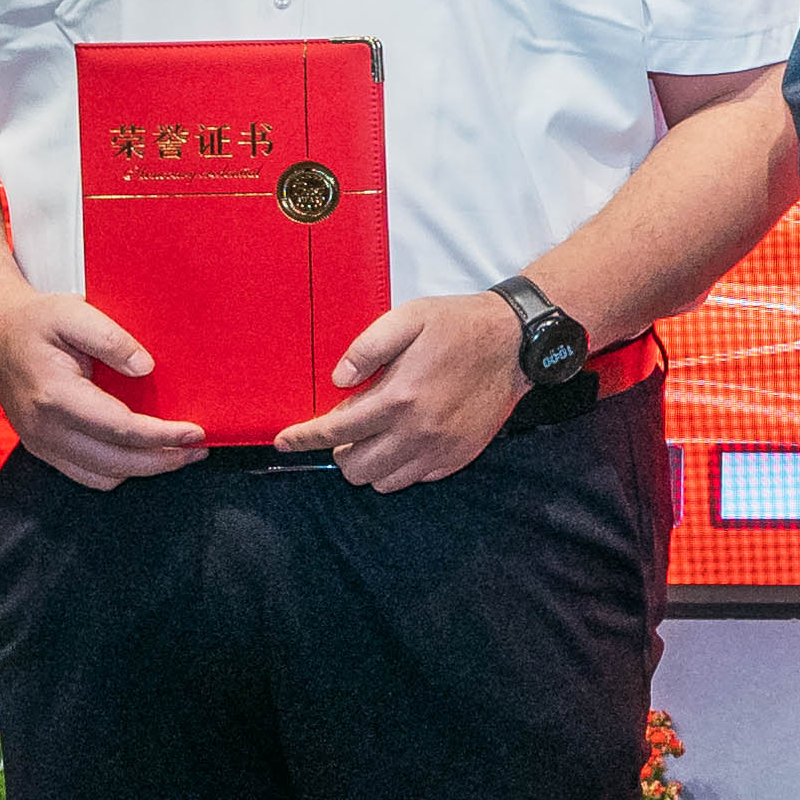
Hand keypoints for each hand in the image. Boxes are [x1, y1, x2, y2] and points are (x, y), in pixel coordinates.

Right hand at [0, 291, 209, 490]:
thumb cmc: (32, 323)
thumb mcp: (72, 313)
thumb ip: (111, 338)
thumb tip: (145, 367)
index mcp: (56, 396)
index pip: (120, 429)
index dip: (162, 436)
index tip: (195, 433)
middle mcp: (45, 428)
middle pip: (115, 463)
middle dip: (162, 461)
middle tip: (196, 449)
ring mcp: (40, 443)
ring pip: (102, 477)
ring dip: (143, 470)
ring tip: (175, 453)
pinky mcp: (41, 448)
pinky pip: (85, 475)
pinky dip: (118, 470)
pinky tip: (140, 453)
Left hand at [282, 290, 527, 493]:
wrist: (516, 342)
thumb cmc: (457, 326)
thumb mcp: (407, 318)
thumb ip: (367, 348)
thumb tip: (338, 380)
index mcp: (399, 398)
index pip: (335, 432)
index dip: (304, 438)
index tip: (284, 441)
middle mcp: (417, 432)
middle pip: (355, 468)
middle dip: (340, 451)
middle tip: (348, 426)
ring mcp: (440, 449)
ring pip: (384, 482)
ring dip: (370, 463)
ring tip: (376, 435)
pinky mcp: (459, 456)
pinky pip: (416, 478)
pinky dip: (401, 466)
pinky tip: (405, 439)